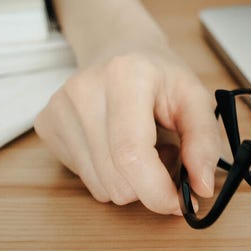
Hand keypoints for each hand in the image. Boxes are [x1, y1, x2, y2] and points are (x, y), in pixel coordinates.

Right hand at [34, 47, 221, 214]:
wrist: (117, 46)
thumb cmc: (158, 74)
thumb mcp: (195, 97)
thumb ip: (204, 141)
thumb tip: (201, 187)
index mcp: (125, 75)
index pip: (131, 154)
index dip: (158, 191)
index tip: (181, 203)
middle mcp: (84, 90)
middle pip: (116, 180)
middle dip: (149, 185)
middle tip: (164, 153)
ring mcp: (59, 108)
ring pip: (100, 187)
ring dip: (129, 180)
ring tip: (140, 145)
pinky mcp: (46, 125)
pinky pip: (84, 179)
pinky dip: (107, 173)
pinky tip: (115, 144)